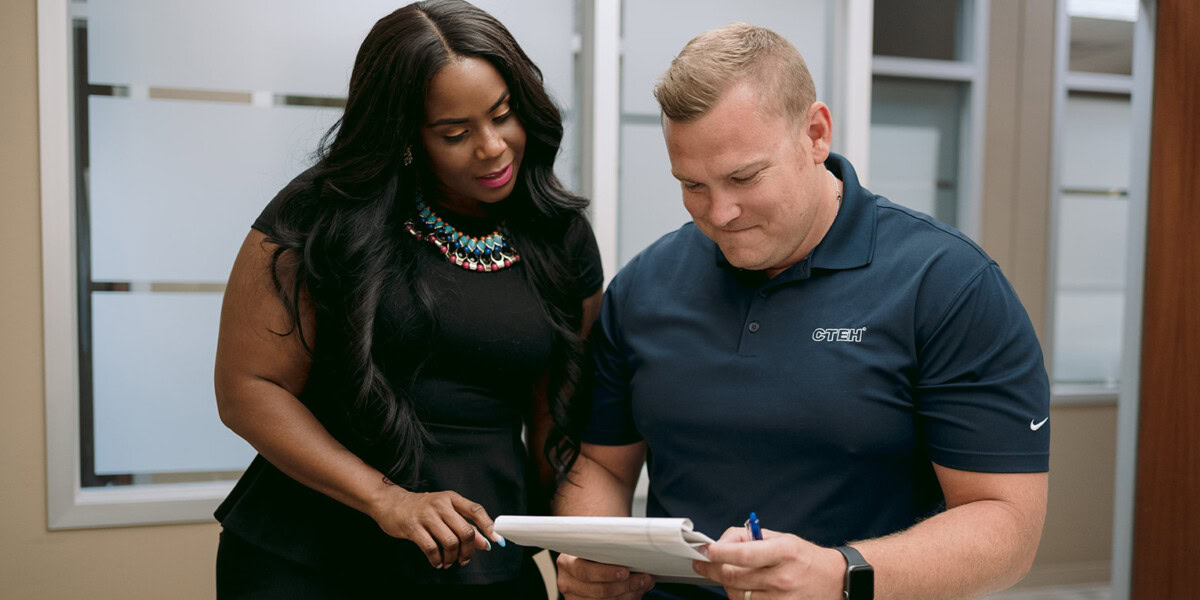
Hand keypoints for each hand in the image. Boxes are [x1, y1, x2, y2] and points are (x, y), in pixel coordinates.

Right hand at [369, 488, 498, 568]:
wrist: (392, 503)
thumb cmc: (422, 508)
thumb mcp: (445, 511)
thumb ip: (464, 524)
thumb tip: (484, 542)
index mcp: (452, 498)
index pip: (476, 510)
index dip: (488, 526)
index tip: (496, 540)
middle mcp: (441, 504)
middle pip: (465, 531)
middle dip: (469, 550)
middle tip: (465, 559)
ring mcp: (427, 516)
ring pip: (450, 542)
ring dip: (453, 557)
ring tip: (449, 561)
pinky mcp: (413, 527)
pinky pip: (431, 548)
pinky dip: (437, 560)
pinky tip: (437, 562)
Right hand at [556, 553, 654, 599]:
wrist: (588, 559)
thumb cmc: (594, 548)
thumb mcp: (596, 543)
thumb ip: (608, 546)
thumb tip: (635, 552)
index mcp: (566, 562)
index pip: (585, 571)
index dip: (606, 573)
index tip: (626, 571)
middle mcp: (567, 582)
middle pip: (598, 590)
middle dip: (625, 585)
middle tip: (643, 579)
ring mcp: (574, 597)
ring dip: (629, 594)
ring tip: (643, 584)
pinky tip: (635, 593)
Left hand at [692, 527, 843, 599]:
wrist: (834, 580)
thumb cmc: (804, 557)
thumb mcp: (781, 538)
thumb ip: (749, 538)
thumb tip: (720, 543)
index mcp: (783, 553)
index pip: (743, 554)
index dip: (719, 552)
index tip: (705, 550)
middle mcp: (782, 578)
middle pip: (734, 577)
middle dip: (712, 569)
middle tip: (702, 563)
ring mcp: (781, 599)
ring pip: (737, 595)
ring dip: (726, 584)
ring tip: (729, 574)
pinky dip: (739, 597)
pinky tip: (743, 587)